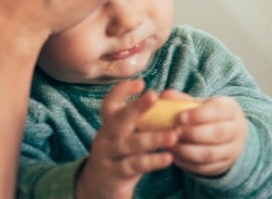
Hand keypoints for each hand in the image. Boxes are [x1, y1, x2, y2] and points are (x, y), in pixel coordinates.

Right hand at [76, 80, 178, 198]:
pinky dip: (152, 161)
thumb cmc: (120, 156)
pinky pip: (135, 166)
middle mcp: (106, 137)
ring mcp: (109, 156)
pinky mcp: (116, 174)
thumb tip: (168, 97)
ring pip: (130, 144)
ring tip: (173, 135)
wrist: (97, 188)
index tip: (140, 82)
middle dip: (136, 107)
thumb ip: (143, 120)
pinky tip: (168, 158)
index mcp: (109, 125)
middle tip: (153, 95)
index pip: (109, 104)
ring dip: (153, 139)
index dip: (122, 91)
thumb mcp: (126, 137)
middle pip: (118, 119)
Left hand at [162, 90, 247, 177]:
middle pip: (217, 133)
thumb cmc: (209, 116)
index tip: (179, 117)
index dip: (198, 115)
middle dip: (192, 133)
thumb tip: (164, 95)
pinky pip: (204, 167)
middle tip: (173, 132)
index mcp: (230, 109)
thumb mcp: (200, 105)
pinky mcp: (222, 165)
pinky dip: (187, 163)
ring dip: (187, 150)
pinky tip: (174, 156)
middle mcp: (236, 130)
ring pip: (210, 153)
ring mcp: (231, 150)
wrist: (229, 135)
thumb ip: (182, 100)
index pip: (218, 111)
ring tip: (171, 145)